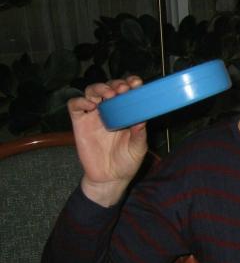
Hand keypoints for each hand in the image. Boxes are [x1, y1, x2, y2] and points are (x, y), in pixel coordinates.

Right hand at [67, 76, 147, 206]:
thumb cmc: (127, 162)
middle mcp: (109, 110)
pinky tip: (91, 106)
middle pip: (109, 87)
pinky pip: (75, 105)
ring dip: (100, 88)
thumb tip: (142, 119)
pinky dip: (81, 101)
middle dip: (116, 84)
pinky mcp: (79, 123)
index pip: (127, 92)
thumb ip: (139, 133)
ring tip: (109, 94)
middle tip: (123, 89)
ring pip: (91, 91)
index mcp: (126, 112)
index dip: (130, 84)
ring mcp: (93, 115)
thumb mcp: (138, 148)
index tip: (136, 83)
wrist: (110, 178)